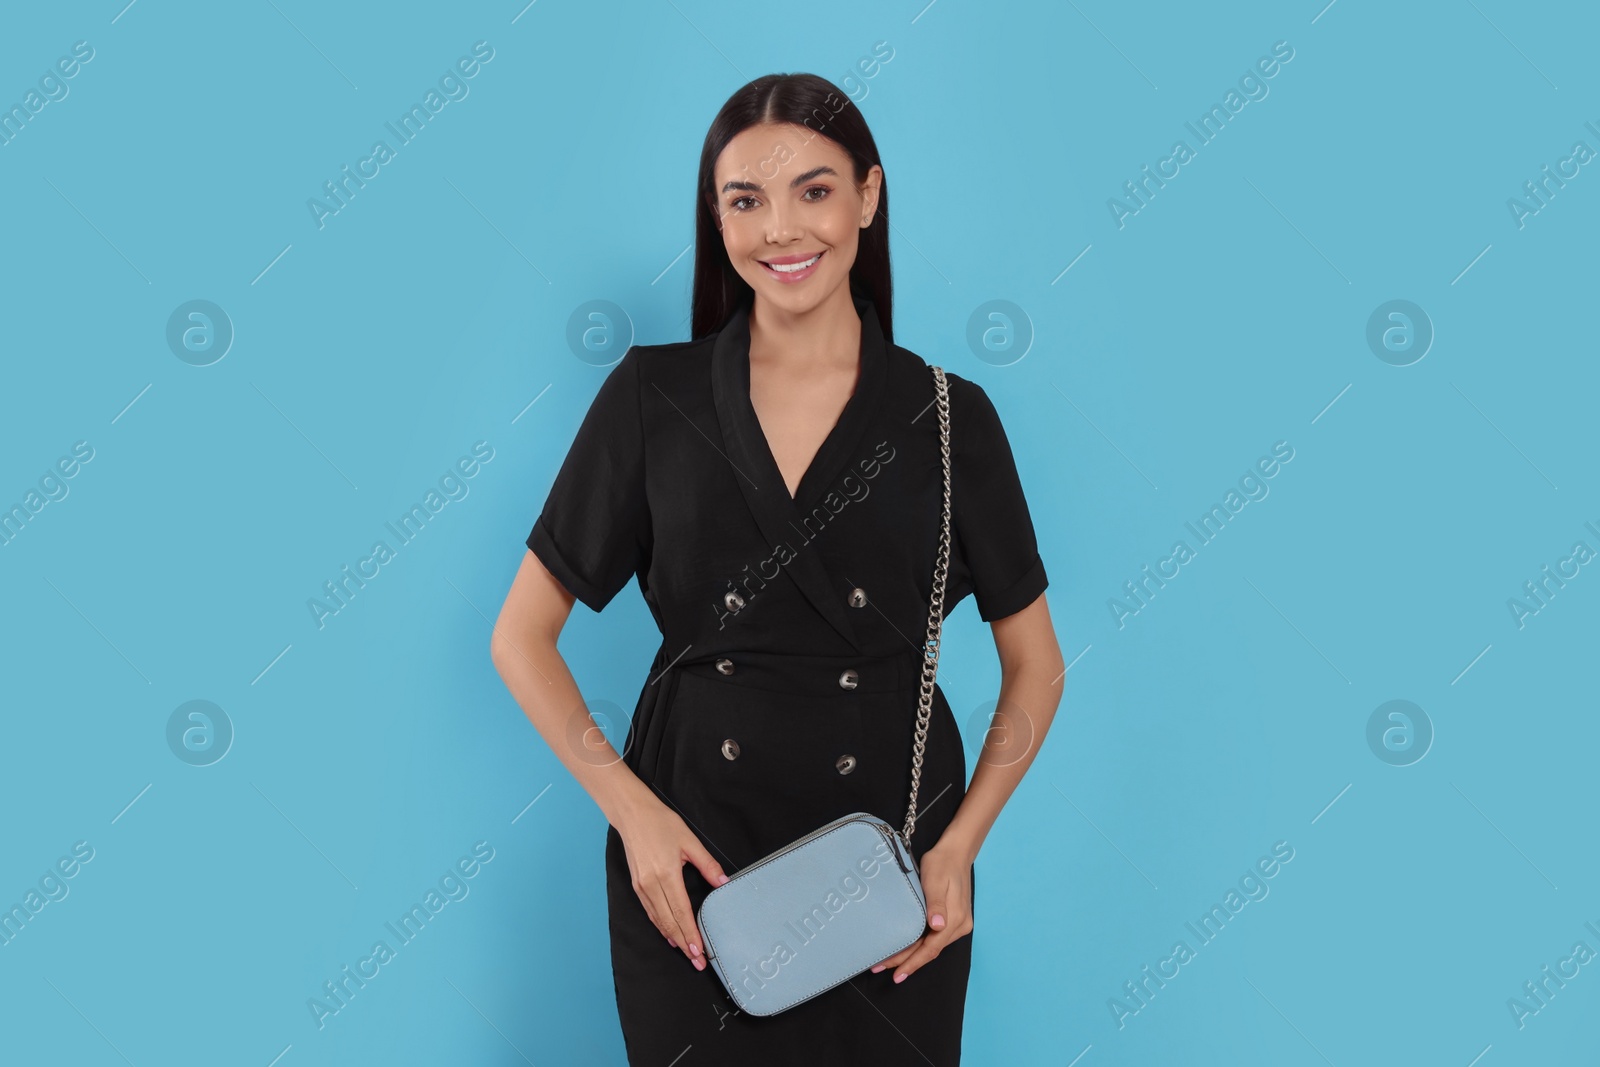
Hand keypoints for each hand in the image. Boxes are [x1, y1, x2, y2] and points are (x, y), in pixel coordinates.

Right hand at [616, 800, 729, 971]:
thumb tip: (723, 883)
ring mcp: (642, 886)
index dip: (691, 934)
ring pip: (659, 920)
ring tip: (685, 952)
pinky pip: (650, 911)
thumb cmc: (661, 823)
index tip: (699, 951)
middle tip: (696, 962)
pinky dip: (661, 925)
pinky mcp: (637, 885)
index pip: (681, 912)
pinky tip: (669, 934)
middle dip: (684, 944)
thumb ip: (707, 865)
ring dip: (673, 938)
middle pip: (670, 922)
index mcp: (666, 874)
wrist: (632, 815)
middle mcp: (652, 884)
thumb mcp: (690, 841)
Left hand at [870, 840, 972, 982]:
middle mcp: (959, 925)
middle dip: (907, 962)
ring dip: (912, 955)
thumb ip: (936, 904)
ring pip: (932, 946)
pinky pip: (935, 938)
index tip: (897, 974)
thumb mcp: (935, 880)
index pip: (931, 948)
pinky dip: (920, 946)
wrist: (956, 852)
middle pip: (930, 950)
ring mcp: (958, 923)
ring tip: (890, 963)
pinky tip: (907, 949)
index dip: (913, 962)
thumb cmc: (942, 863)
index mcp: (956, 919)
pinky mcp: (954, 919)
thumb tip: (937, 926)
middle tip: (882, 968)